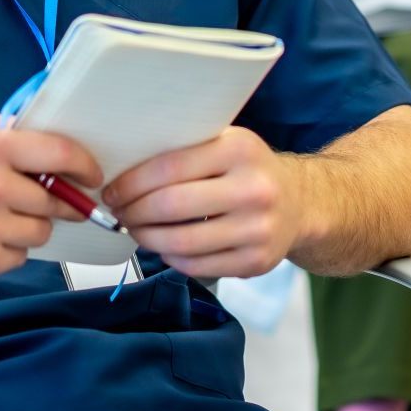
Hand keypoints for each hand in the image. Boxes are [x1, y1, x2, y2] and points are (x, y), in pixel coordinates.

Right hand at [0, 121, 102, 285]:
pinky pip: (19, 257)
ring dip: (29, 225)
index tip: (93, 175)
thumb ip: (6, 130)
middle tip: (38, 197)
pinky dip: (8, 248)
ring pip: (41, 231)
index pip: (60, 153)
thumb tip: (56, 137)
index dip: (85, 165)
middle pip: (55, 198)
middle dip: (53, 199)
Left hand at [103, 126, 304, 277]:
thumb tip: (123, 166)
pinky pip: (196, 266)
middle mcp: (253, 189)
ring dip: (146, 238)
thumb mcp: (225, 143)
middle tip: (118, 213)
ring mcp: (257, 230)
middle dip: (133, 212)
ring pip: (181, 242)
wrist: (299, 203)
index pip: (169, 166)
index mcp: (239, 149)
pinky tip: (163, 246)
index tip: (112, 190)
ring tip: (135, 230)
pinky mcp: (256, 263)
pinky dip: (171, 258)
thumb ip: (187, 149)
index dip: (132, 182)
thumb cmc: (247, 169)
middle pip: (171, 206)